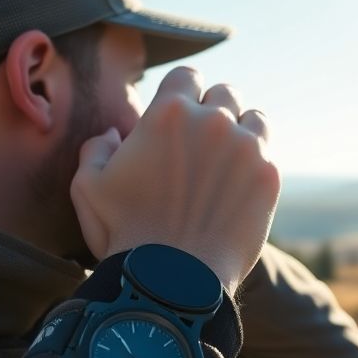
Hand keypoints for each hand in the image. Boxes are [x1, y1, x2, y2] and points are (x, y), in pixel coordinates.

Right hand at [71, 66, 279, 293]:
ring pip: (254, 118)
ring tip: (228, 157)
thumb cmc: (126, 234)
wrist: (173, 281)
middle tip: (203, 140)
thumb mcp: (88, 187)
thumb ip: (96, 149)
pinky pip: (268, 154)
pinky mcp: (269, 177)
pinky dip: (256, 164)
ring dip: (242, 130)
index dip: (182, 93)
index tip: (180, 114)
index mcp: (169, 113)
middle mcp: (213, 121)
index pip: (186, 77)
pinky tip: (239, 186)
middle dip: (213, 110)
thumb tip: (114, 134)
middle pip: (225, 94)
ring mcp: (247, 147)